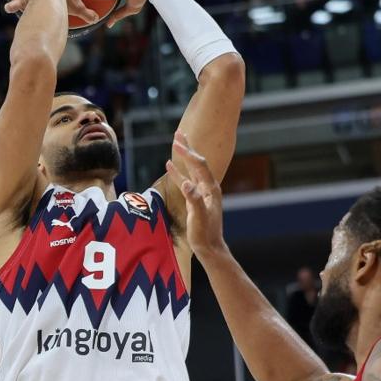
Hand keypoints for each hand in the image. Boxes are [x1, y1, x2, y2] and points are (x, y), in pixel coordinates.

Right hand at [165, 130, 225, 256]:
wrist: (210, 248)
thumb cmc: (204, 235)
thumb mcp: (198, 217)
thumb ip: (194, 200)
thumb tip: (187, 184)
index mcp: (210, 189)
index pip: (200, 166)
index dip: (189, 154)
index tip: (177, 143)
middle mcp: (208, 187)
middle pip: (197, 162)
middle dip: (188, 147)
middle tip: (178, 133)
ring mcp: (202, 192)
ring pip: (191, 169)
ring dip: (183, 156)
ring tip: (176, 142)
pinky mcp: (195, 198)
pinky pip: (185, 180)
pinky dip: (178, 171)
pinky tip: (169, 165)